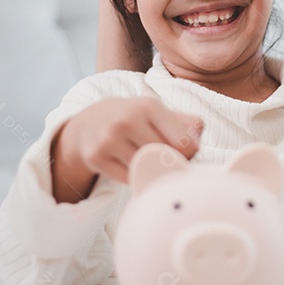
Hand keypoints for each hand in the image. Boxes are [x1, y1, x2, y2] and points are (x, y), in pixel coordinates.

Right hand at [51, 97, 202, 201]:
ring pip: (146, 168)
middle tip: (165, 158)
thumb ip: (186, 123)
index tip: (186, 153)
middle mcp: (128, 120)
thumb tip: (196, 144)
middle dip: (170, 161)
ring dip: (150, 169)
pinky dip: (133, 176)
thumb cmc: (133, 119)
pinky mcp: (96, 157)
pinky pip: (128, 178)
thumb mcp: (157, 112)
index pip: (183, 141)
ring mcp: (109, 139)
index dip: (189, 153)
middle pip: (165, 157)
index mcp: (149, 106)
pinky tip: (128, 164)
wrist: (87, 125)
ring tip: (146, 159)